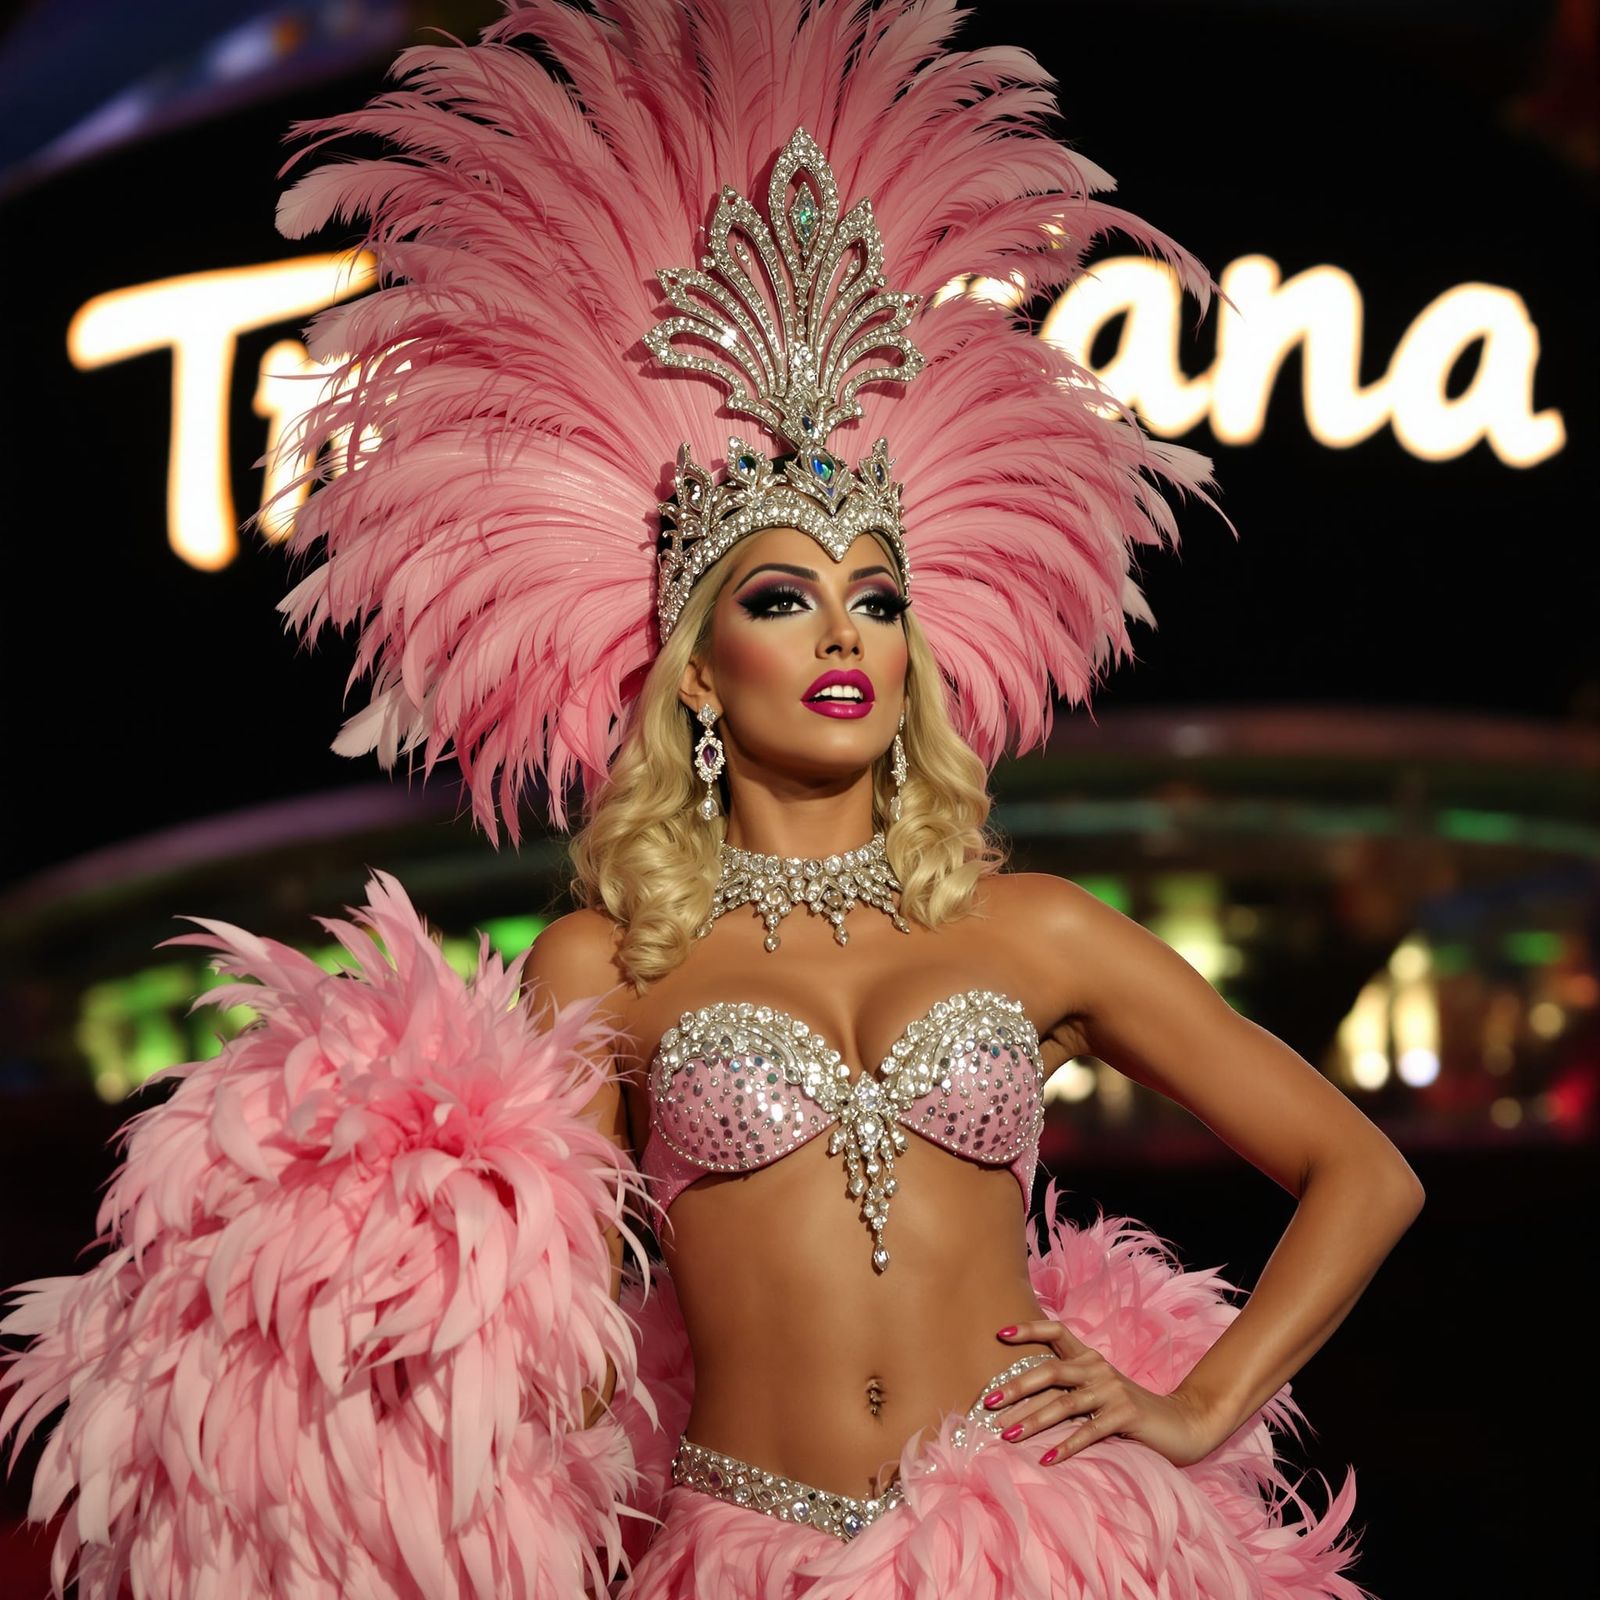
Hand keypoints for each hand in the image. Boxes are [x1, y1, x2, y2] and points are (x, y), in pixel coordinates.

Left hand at [987, 1320, 1222, 1467]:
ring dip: (1033, 1420)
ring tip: (1007, 1434)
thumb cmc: (1129, 1410)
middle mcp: (1097, 1368)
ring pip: (1064, 1403)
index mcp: (1089, 1358)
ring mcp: (1111, 1390)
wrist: (1181, 1424)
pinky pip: (1089, 1431)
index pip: (1056, 1331)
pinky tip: (1046, 1459)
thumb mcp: (1097, 1391)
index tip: (999, 1333)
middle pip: (1050, 1370)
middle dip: (1016, 1386)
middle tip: (988, 1401)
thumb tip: (1020, 1401)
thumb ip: (1068, 1388)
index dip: (1028, 1329)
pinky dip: (1066, 1446)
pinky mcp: (1125, 1415)